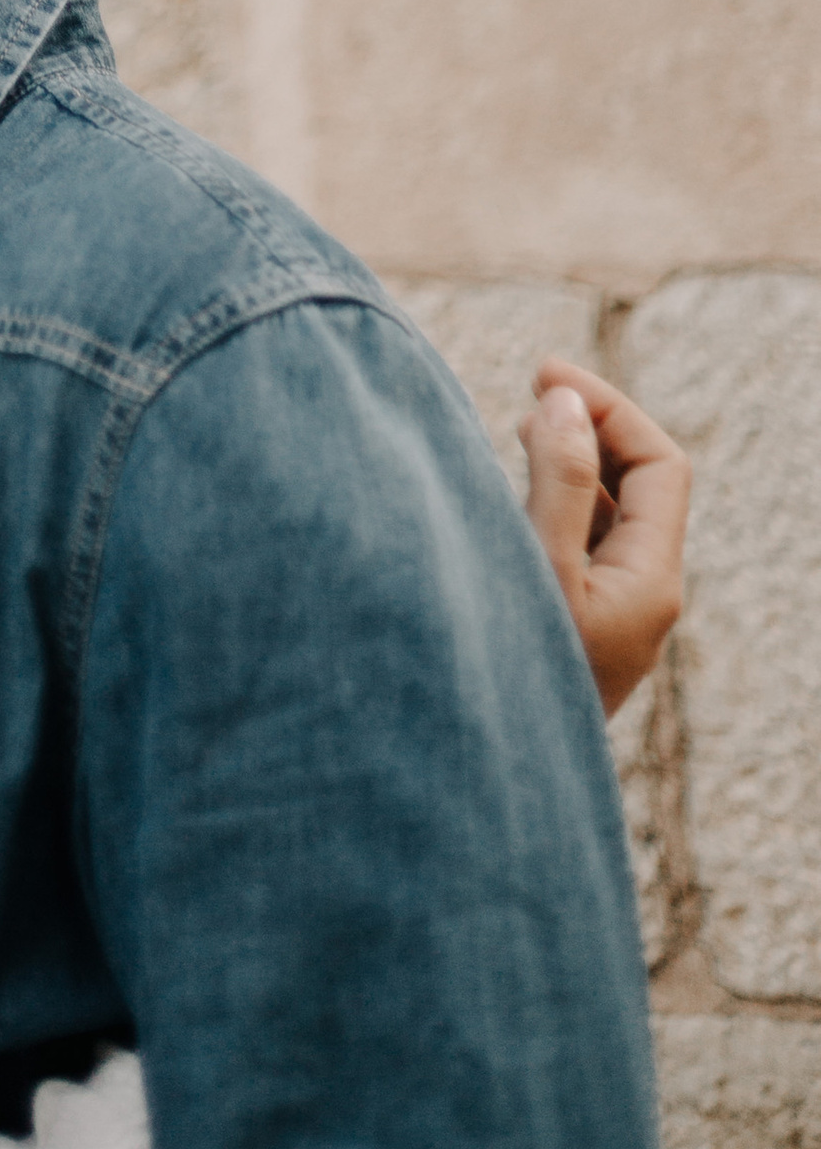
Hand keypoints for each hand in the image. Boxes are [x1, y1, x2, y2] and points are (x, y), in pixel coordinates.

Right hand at [518, 354, 687, 719]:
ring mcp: (612, 615)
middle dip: (590, 427)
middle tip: (527, 392)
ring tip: (515, 434)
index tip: (542, 375)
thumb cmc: (513, 670)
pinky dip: (552, 502)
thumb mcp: (537, 567)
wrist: (488, 774)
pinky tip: (507, 496)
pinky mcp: (579, 628)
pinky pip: (582, 544)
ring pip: (607, 514)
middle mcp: (643, 596)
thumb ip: (556, 481)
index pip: (660, 464)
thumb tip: (569, 403)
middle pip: (639, 484)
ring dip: (569, 462)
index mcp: (651, 581)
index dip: (609, 406)